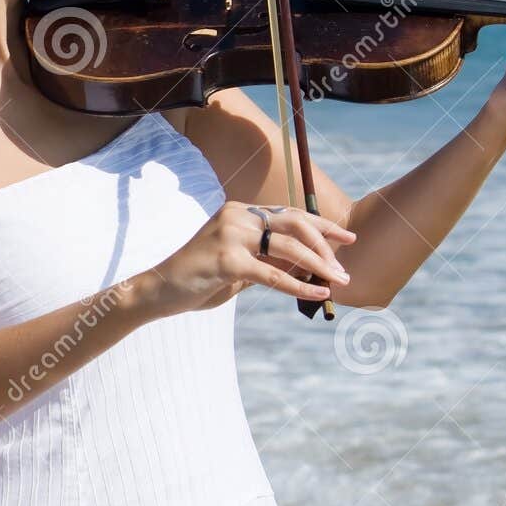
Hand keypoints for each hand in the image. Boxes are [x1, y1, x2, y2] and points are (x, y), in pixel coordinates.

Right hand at [143, 202, 355, 315]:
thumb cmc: (198, 279)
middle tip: (345, 267)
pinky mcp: (227, 261)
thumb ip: (267, 259)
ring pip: (289, 247)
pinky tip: (317, 294)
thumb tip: (306, 265)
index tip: (347, 237)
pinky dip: (299, 285)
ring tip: (338, 282)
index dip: (322, 225)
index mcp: (239, 211)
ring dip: (319, 266)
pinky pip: (273, 274)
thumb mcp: (238, 265)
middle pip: (295, 223)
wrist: (158, 291)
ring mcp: (230, 236)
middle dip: (326, 244)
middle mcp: (236, 216)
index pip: (289, 214)